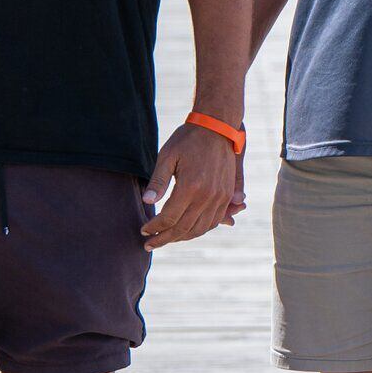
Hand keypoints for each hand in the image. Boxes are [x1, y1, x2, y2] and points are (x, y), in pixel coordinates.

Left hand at [142, 120, 241, 247]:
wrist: (218, 128)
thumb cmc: (188, 140)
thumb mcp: (167, 156)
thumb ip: (158, 181)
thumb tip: (146, 202)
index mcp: (190, 186)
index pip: (169, 218)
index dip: (154, 228)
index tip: (143, 231)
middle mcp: (208, 196)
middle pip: (184, 228)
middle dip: (165, 239)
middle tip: (150, 244)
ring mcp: (220, 197)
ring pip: (200, 229)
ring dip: (182, 237)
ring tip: (166, 239)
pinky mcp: (227, 195)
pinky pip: (215, 221)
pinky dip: (200, 230)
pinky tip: (187, 230)